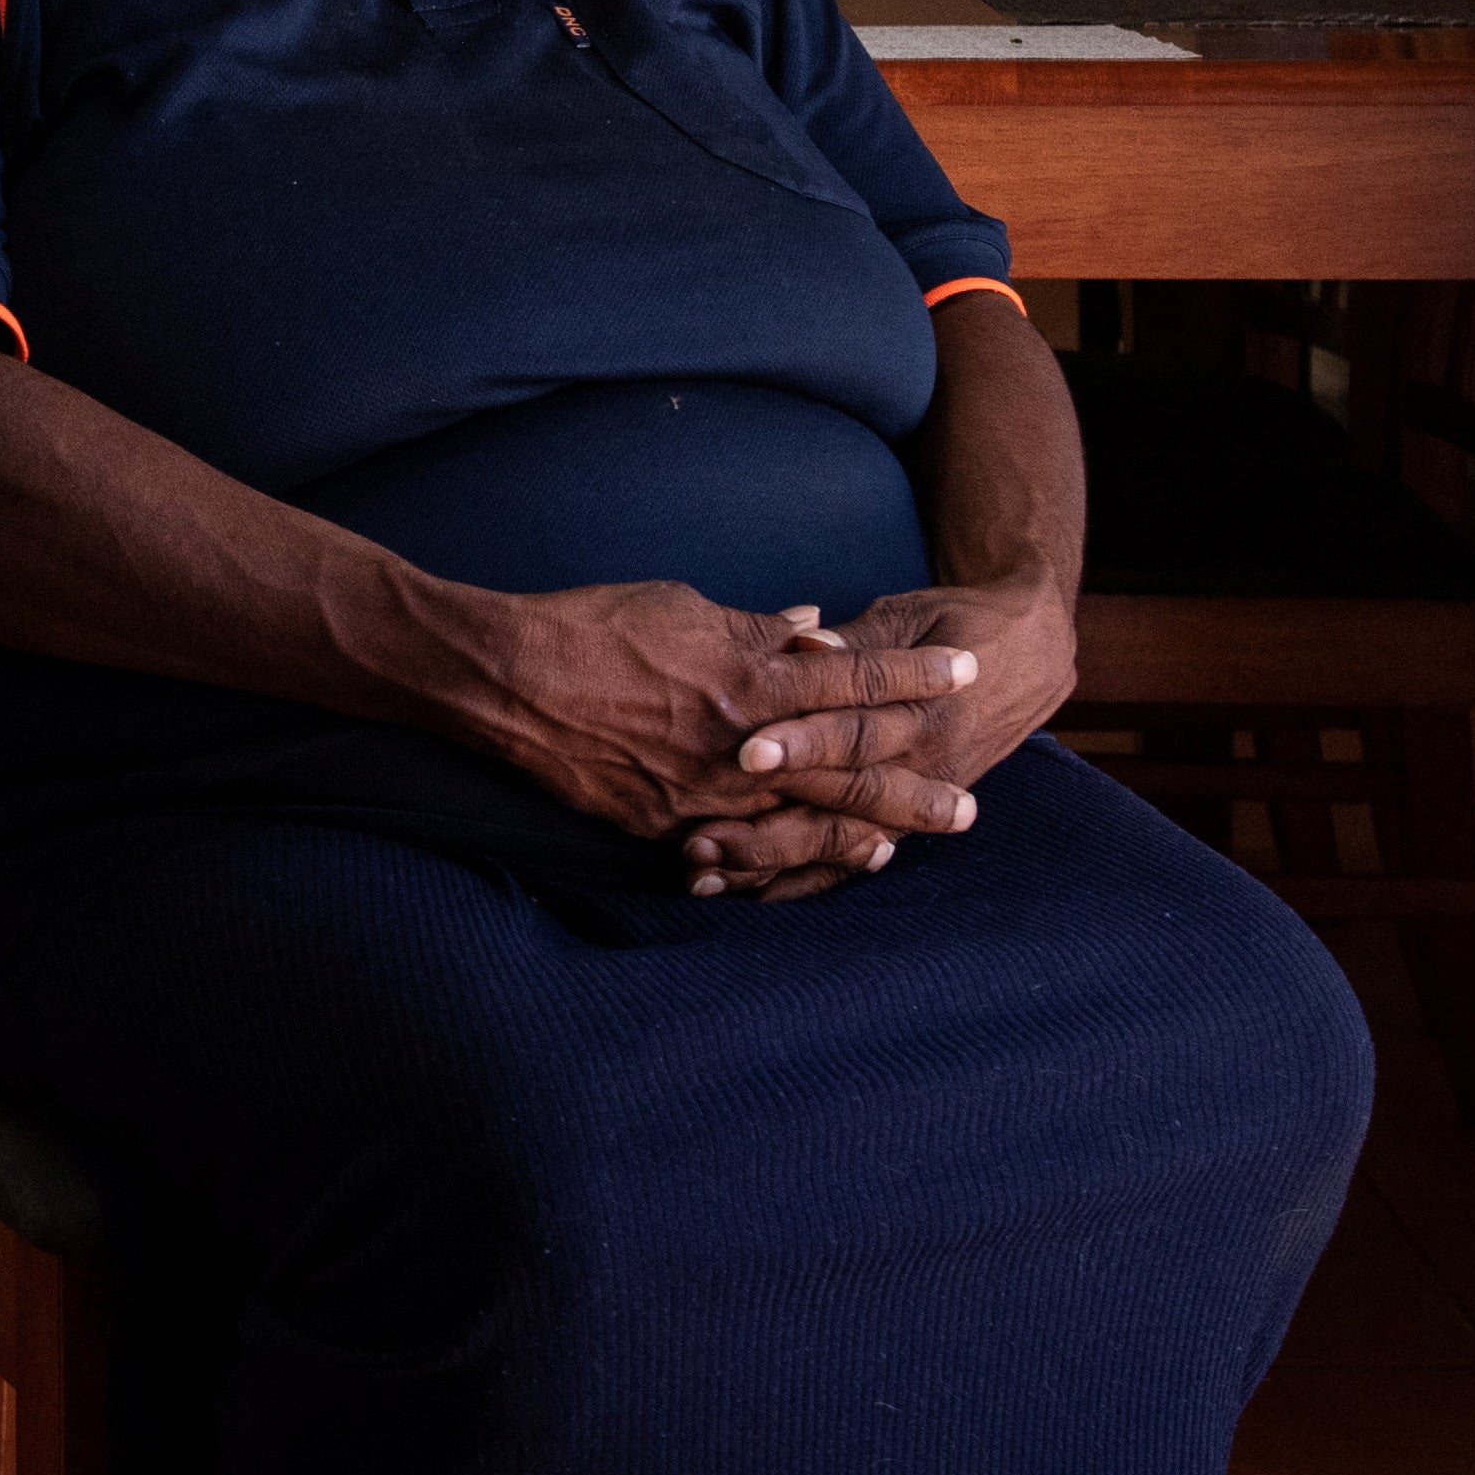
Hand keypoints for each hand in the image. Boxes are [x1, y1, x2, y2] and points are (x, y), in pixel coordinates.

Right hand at [433, 582, 986, 847]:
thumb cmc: (593, 624)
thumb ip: (757, 629)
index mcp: (746, 676)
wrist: (506, 679)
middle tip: (969, 809)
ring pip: (796, 825)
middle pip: (845, 771)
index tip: (968, 674)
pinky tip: (802, 867)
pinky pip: (731, 850)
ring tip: (900, 846)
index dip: (914, 676)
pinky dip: (773, 860)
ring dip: (854, 836)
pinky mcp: (660, 824)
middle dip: (911, 788)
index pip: (853, 676)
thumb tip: (818, 633)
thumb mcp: (685, 606)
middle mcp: (735, 744)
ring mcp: (700, 794)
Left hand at [705, 583, 1072, 877]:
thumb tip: (805, 643)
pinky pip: (850, 861)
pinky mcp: (907, 821)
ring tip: (704, 870)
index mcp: (926, 708)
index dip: (803, 742)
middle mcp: (924, 764)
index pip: (858, 731)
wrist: (1030, 655)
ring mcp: (915, 801)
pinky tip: (742, 894)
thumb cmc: (957, 621)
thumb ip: (855, 642)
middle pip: (841, 799)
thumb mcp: (910, 617)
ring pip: (839, 843)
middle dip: (771, 819)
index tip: (747, 752)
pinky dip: (799, 880)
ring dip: (772, 860)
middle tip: (704, 831)